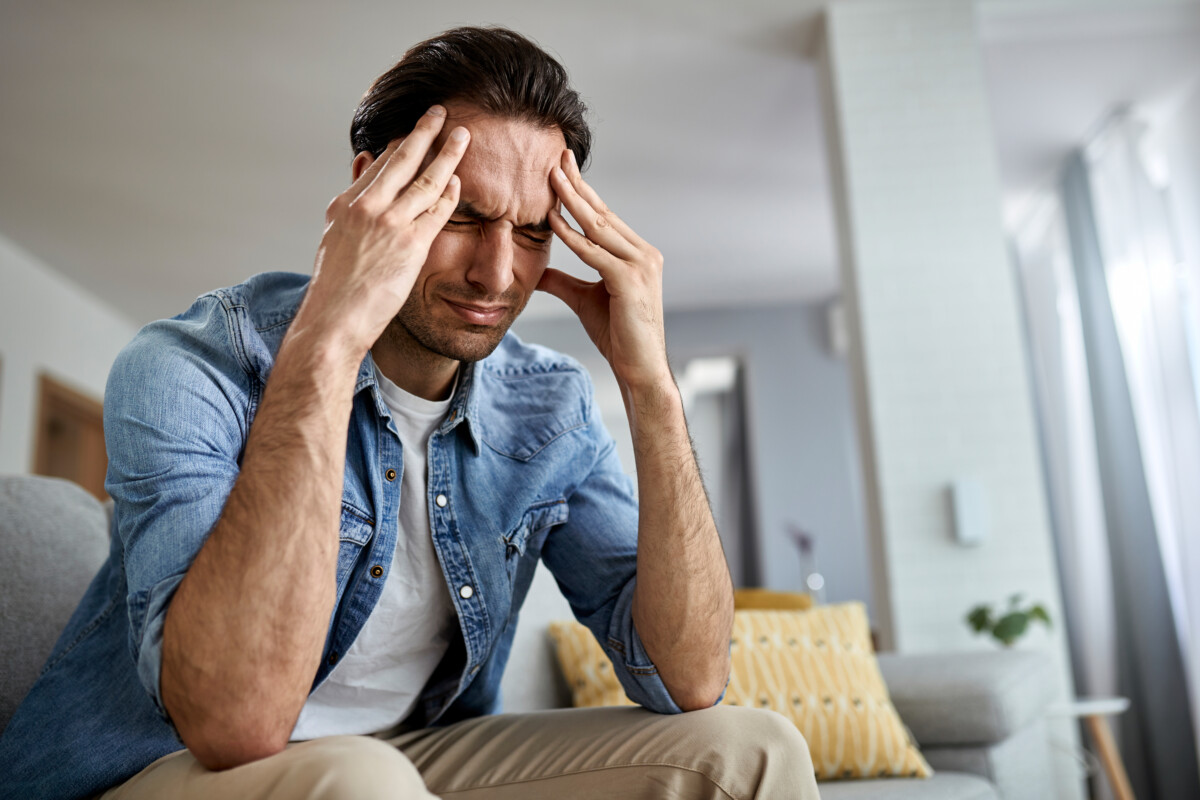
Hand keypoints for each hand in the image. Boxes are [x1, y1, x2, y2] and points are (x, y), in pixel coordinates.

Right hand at [300, 106, 468, 354]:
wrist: (334, 319)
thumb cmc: (336, 287)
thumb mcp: (335, 238)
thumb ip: (353, 201)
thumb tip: (365, 163)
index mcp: (345, 204)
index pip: (379, 165)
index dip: (400, 145)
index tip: (416, 131)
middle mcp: (366, 207)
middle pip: (402, 159)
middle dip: (424, 132)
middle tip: (441, 112)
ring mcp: (389, 224)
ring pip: (425, 179)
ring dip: (447, 154)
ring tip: (463, 135)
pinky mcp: (410, 245)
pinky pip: (437, 211)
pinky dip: (451, 193)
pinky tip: (460, 180)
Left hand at [540, 150, 670, 391]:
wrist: (639, 368)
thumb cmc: (618, 335)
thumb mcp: (584, 300)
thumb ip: (563, 282)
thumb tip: (538, 272)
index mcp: (638, 254)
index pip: (605, 217)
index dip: (583, 192)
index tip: (563, 169)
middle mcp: (644, 254)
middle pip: (603, 213)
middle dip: (578, 185)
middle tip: (557, 157)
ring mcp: (640, 265)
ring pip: (599, 226)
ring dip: (572, 200)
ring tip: (551, 176)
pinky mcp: (630, 279)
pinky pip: (593, 253)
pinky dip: (572, 236)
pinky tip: (552, 220)